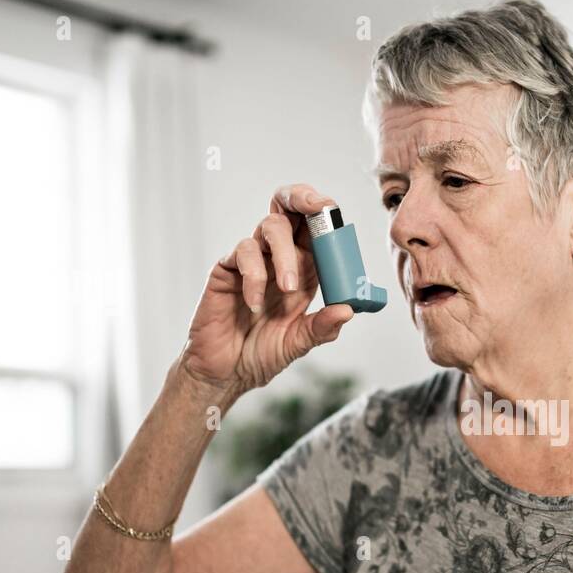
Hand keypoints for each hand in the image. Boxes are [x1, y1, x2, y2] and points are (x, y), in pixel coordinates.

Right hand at [180, 183, 354, 394]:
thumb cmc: (261, 353)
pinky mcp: (226, 270)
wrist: (225, 373)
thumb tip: (348, 310)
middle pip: (288, 210)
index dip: (326, 215)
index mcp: (303, 270)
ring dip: (285, 254)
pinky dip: (254, 276)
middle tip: (318, 207)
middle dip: (303, 199)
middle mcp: (278, 259)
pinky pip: (243, 255)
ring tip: (288, 289)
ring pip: (269, 227)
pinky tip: (255, 304)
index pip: (315, 230)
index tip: (335, 212)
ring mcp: (252, 262)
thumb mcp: (299, 343)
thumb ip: (322, 327)